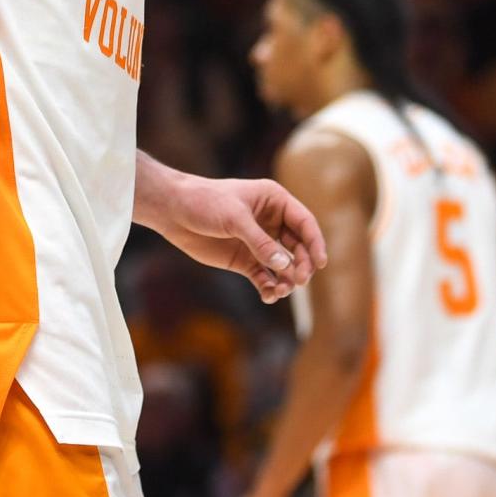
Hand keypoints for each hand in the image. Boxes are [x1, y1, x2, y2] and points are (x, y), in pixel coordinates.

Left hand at [156, 175, 326, 302]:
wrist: (174, 211)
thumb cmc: (205, 202)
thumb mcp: (234, 218)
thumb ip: (260, 242)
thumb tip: (286, 265)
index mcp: (274, 201)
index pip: (304, 223)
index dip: (315, 242)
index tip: (321, 263)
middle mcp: (271, 222)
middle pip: (298, 247)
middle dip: (302, 264)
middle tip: (300, 280)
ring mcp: (258, 243)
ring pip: (283, 265)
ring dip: (287, 279)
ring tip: (281, 290)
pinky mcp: (245, 260)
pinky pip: (265, 277)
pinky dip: (270, 287)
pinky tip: (269, 295)